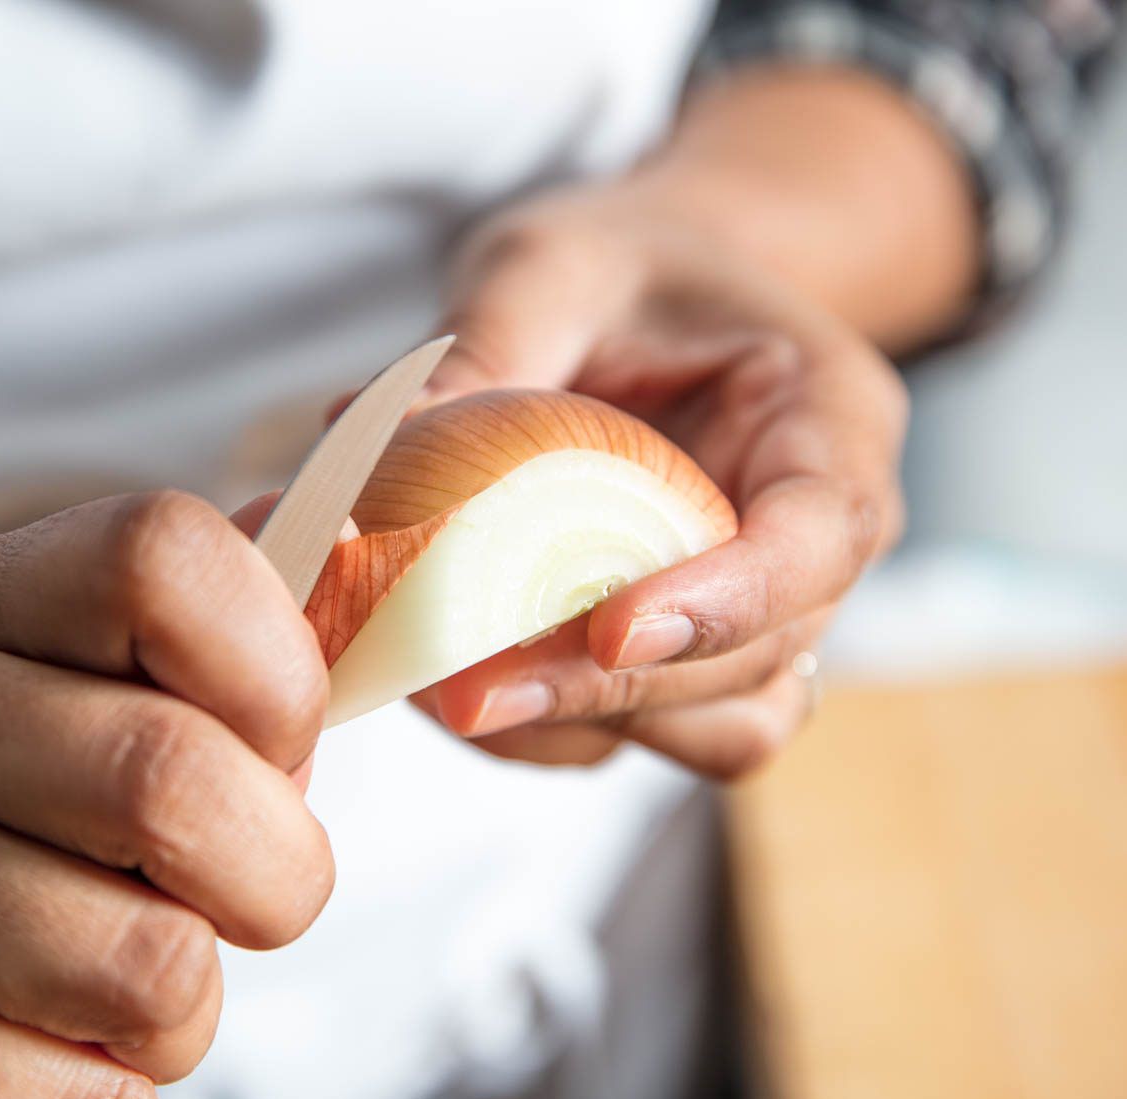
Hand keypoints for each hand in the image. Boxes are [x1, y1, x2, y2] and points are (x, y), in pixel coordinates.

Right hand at [0, 492, 333, 1098]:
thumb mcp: (78, 696)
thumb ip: (217, 642)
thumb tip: (360, 559)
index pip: (162, 555)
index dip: (275, 670)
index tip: (273, 748)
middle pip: (173, 778)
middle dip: (273, 875)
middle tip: (233, 897)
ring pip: (153, 967)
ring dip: (183, 1009)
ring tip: (103, 983)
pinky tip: (30, 1055)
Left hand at [411, 181, 907, 775]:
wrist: (646, 301)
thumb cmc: (618, 265)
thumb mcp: (550, 264)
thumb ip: (486, 349)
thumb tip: (372, 449)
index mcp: (829, 419)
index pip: (821, 536)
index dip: (729, 600)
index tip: (613, 631)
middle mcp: (816, 542)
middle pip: (757, 663)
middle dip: (611, 692)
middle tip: (463, 692)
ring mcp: (758, 613)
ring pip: (714, 728)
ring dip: (581, 726)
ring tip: (443, 692)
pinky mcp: (684, 658)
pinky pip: (642, 731)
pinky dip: (547, 728)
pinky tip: (445, 682)